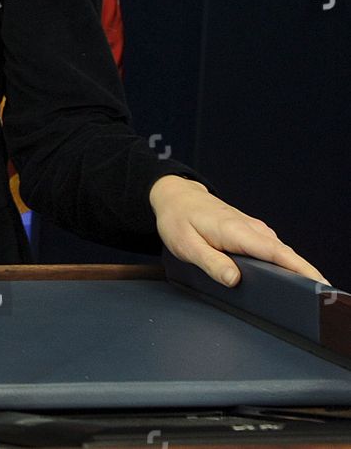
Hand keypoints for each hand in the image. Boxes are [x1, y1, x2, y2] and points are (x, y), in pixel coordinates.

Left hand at [149, 175, 327, 286]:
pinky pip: (272, 248)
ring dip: (296, 269)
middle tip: (321, 301)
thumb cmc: (178, 219)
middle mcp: (250, 228)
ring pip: (280, 251)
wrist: (175, 195)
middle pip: (285, 254)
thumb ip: (211, 263)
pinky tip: (287, 279)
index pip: (275, 252)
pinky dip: (284, 262)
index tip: (320, 284)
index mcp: (236, 231)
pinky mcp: (250, 230)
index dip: (300, 268)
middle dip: (306, 274)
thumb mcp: (186, 245)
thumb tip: (235, 281)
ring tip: (310, 295)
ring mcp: (252, 228)